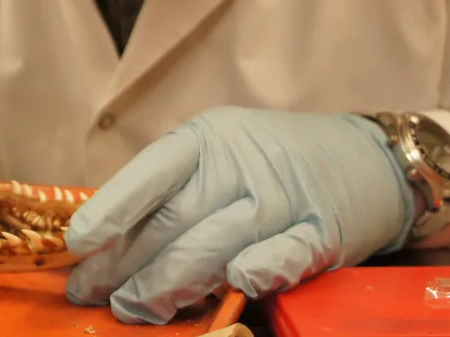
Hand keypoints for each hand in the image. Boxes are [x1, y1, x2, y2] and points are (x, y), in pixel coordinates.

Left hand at [64, 106, 415, 324]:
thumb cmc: (275, 164)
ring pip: (215, 243)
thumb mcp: (221, 158)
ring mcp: (285, 197)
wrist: (371, 159)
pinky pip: (285, 253)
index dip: (112, 207)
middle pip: (175, 218)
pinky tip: (234, 284)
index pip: (152, 171)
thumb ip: (174, 194)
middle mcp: (244, 163)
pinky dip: (259, 269)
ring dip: (168, 283)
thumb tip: (107, 244)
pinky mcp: (322, 232)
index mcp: (210, 139)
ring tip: (133, 308)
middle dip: (125, 263)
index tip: (78, 242)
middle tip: (92, 293)